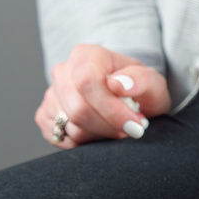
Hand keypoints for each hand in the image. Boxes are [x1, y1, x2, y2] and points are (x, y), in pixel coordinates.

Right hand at [35, 44, 170, 148]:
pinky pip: (62, 139)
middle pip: (78, 110)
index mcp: (86, 55)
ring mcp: (52, 94)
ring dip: (102, 135)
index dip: (111, 109)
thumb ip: (141, 80)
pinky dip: (87, 143)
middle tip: (133, 129)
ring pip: (72, 128)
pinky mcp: (46, 116)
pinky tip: (102, 132)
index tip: (135, 125)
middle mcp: (63, 72)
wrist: (131, 99)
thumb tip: (117, 84)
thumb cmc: (140, 89)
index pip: (88, 82)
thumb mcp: (153, 82)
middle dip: (110, 126)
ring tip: (118, 126)